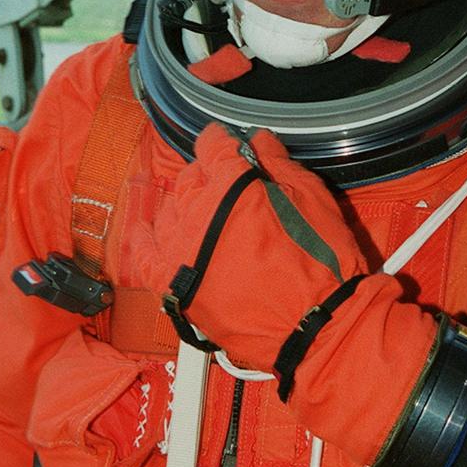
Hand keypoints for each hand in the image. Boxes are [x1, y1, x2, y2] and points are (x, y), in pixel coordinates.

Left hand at [152, 124, 365, 378]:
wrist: (318, 327)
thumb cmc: (323, 264)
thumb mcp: (312, 198)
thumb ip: (279, 163)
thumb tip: (258, 139)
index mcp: (233, 186)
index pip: (212, 146)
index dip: (222, 141)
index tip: (226, 143)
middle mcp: (199, 213)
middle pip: (190, 178)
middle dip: (209, 177)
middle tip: (230, 190)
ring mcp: (182, 250)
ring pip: (170, 211)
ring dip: (187, 207)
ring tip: (208, 218)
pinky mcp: (174, 286)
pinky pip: (144, 256)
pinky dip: (146, 240)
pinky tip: (150, 232)